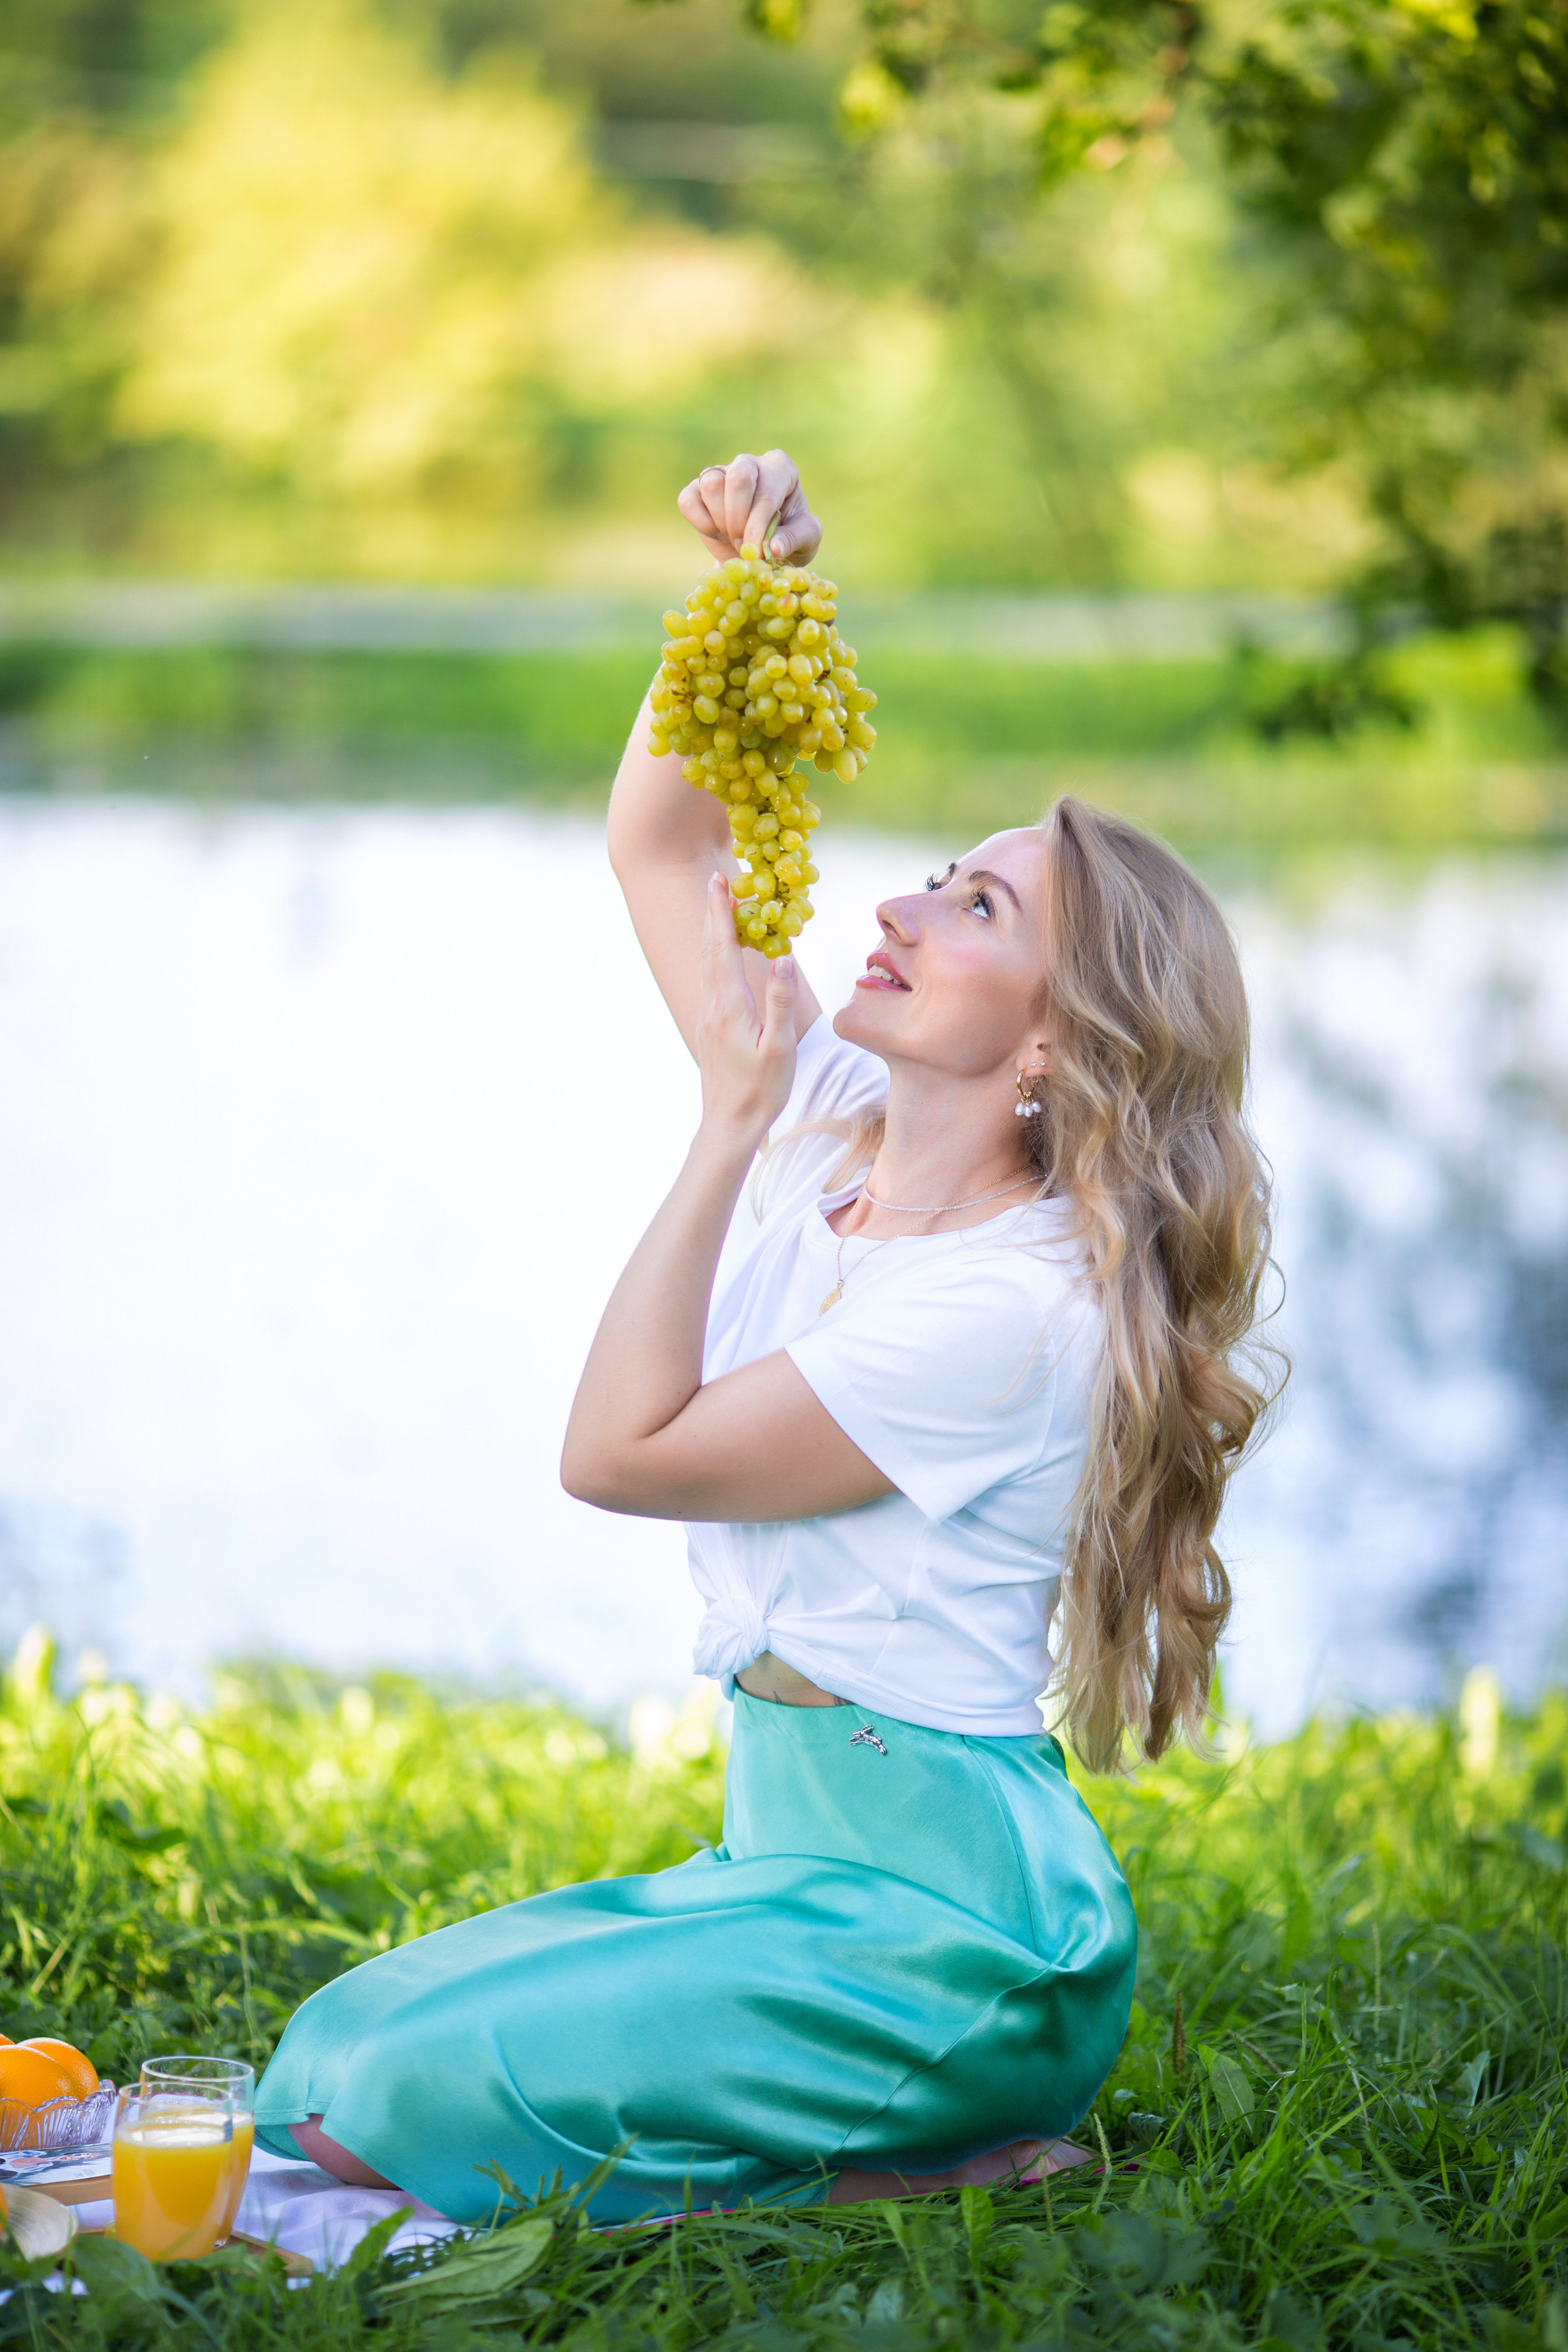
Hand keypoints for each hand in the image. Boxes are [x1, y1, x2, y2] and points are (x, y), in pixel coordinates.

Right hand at [678, 450, 822, 568]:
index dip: (758, 522)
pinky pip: (688, 500)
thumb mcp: (807, 540)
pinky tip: (717, 533)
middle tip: (745, 546)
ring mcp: (721, 472)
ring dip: (721, 521)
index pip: (766, 488)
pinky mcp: (697, 489)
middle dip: (739, 519)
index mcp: (780, 468)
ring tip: (735, 539)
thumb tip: (772, 547)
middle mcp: (750, 463)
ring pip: (711, 484)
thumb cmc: (789, 536)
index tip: (755, 550)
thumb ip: (794, 539)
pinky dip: (701, 522)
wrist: (763, 546)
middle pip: (737, 477)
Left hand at [695, 874, 796, 1145]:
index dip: (721, 912)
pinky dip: (717, 955)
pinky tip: (724, 954)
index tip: (719, 880)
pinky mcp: (711, 1026)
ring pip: (708, 963)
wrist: (729, 1123)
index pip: (723, 947)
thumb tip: (782, 956)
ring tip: (721, 906)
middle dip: (714, 912)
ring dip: (714, 932)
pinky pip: (711, 979)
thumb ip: (780, 1001)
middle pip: (711, 948)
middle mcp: (713, 1005)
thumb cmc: (761, 1090)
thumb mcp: (779, 1047)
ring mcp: (709, 1016)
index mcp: (730, 1005)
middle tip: (717, 879)